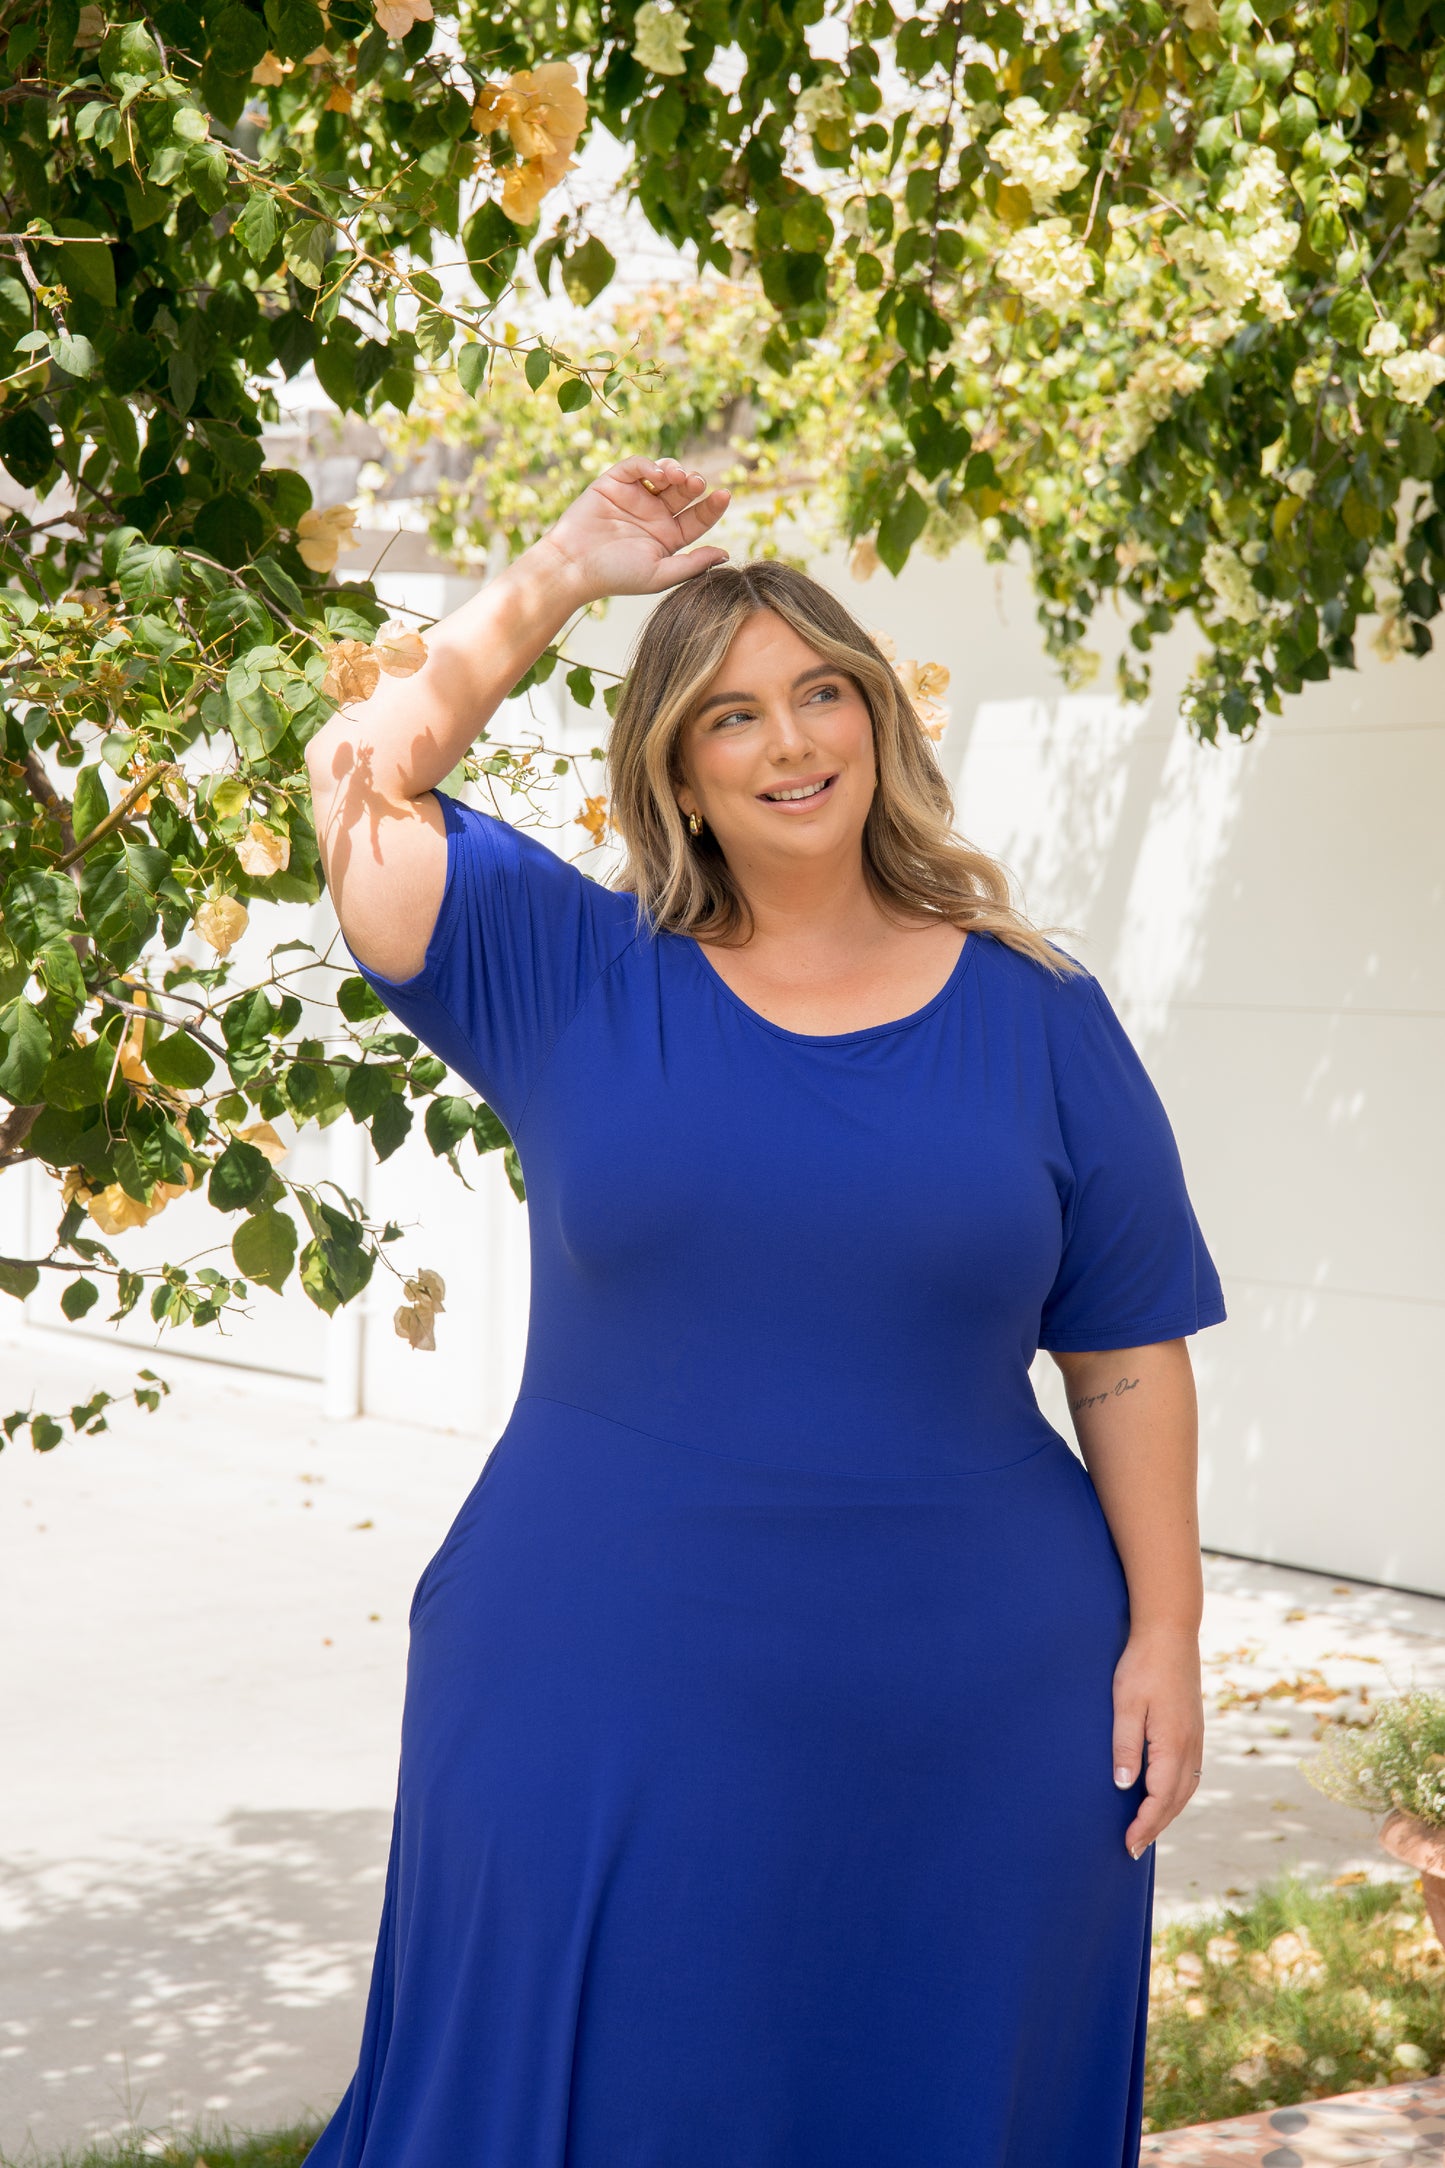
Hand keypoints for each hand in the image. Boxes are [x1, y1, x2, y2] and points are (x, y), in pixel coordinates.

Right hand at [536, 455, 730, 604]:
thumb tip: (726, 555)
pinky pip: (636, 466)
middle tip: (697, 483)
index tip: (724, 496)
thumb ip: (693, 564)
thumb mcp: (659, 574)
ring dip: (676, 470)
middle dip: (694, 483)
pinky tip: (656, 474)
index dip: (712, 506)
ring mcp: (635, 497)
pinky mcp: (614, 483)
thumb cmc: (615, 575)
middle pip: (684, 491)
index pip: (698, 518)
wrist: (573, 566)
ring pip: (665, 473)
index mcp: (668, 537)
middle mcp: (654, 515)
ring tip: (678, 477)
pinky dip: (649, 464)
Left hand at [1111, 1624, 1203, 1859]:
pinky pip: (1190, 1774)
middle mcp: (1191, 1746)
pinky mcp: (1195, 1729)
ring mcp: (1196, 1738)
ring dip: (1168, 1813)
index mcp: (1173, 1743)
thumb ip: (1125, 1746)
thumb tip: (1125, 1787)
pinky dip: (1177, 1794)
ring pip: (1187, 1789)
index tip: (1127, 1843)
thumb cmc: (1143, 1665)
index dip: (1144, 1824)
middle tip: (1133, 1849)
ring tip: (1148, 1830)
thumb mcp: (1126, 1704)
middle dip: (1155, 1826)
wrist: (1171, 1632)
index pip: (1159, 1797)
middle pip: (1176, 1800)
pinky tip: (1164, 1795)